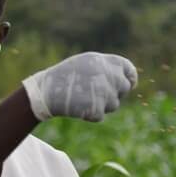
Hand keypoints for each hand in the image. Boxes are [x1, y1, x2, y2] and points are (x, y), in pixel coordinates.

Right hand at [21, 52, 137, 121]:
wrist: (46, 91)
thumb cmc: (64, 77)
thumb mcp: (86, 63)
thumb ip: (107, 68)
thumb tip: (127, 79)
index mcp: (106, 61)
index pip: (129, 70)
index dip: (129, 79)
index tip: (127, 85)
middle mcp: (109, 75)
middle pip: (124, 89)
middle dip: (114, 93)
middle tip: (97, 94)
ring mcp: (105, 93)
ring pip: (114, 104)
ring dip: (102, 105)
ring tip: (82, 99)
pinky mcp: (98, 108)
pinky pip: (100, 115)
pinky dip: (90, 114)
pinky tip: (77, 107)